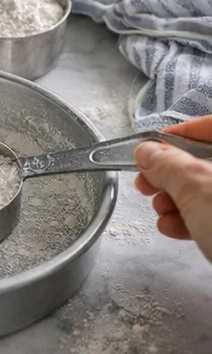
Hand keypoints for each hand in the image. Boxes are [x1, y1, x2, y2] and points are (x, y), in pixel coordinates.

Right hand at [134, 119, 211, 259]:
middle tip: (148, 183)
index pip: (211, 126)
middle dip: (172, 174)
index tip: (152, 150)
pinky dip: (194, 219)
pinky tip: (174, 227)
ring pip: (211, 191)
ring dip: (178, 200)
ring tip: (160, 211)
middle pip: (208, 161)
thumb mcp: (195, 187)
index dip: (178, 136)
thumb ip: (168, 165)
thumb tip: (149, 153)